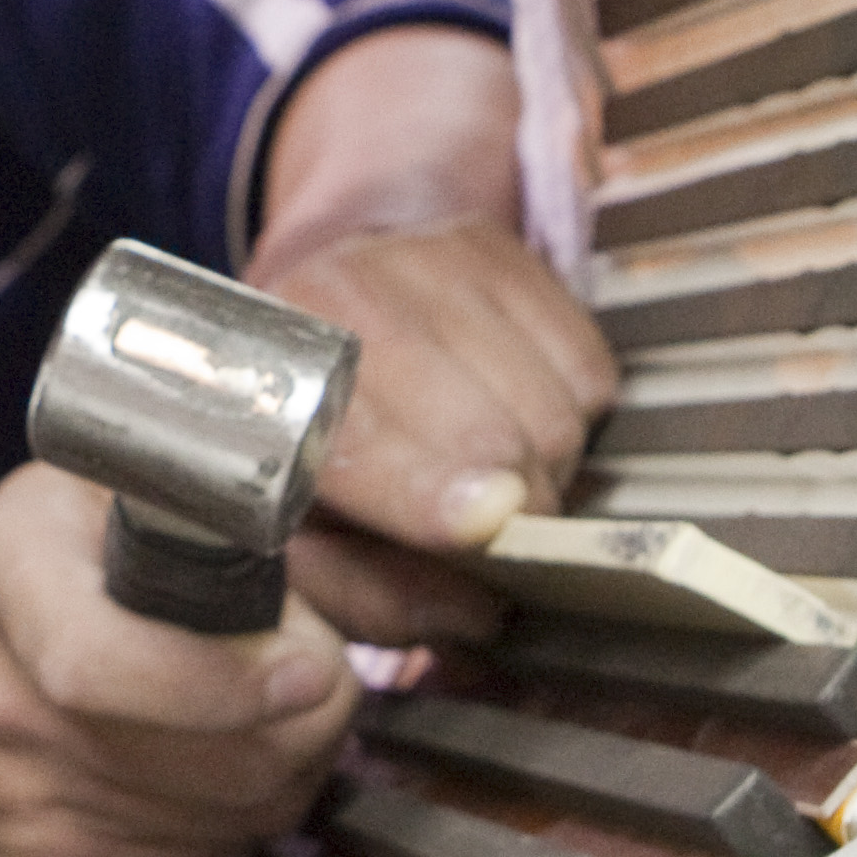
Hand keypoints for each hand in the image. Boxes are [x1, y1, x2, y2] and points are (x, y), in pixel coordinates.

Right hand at [0, 462, 354, 856]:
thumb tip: (341, 626)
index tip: (312, 670)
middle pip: (207, 761)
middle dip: (304, 727)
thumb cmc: (79, 555)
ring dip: (283, 772)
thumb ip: (242, 531)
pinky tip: (210, 762)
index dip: (225, 684)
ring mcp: (10, 797)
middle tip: (310, 674)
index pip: (101, 665)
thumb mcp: (143, 486)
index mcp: (8, 568)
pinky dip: (236, 821)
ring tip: (259, 710)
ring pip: (228, 820)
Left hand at [251, 214, 618, 644]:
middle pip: (485, 430)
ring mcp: (420, 257)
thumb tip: (477, 611)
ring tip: (498, 475)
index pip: (361, 440)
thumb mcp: (304, 544)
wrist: (316, 303)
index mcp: (269, 381)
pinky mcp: (494, 245)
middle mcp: (337, 296)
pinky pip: (587, 365)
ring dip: (547, 468)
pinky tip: (518, 411)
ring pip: (552, 406)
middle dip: (514, 509)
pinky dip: (573, 411)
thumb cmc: (308, 448)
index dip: (426, 489)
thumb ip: (374, 594)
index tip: (482, 527)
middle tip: (502, 537)